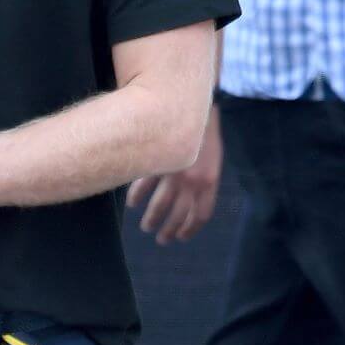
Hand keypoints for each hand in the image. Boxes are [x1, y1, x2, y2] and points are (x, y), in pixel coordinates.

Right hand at [128, 105, 221, 243]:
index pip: (201, 214)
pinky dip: (136, 196)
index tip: (182, 237)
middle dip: (169, 230)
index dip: (191, 229)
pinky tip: (132, 203)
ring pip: (160, 204)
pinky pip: (143, 185)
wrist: (195, 105)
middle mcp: (191, 181)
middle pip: (179, 214)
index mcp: (209, 181)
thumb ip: (203, 180)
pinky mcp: (156, 162)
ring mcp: (172, 172)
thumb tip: (190, 201)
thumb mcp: (211, 159)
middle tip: (161, 238)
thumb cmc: (204, 133)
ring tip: (146, 227)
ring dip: (152, 218)